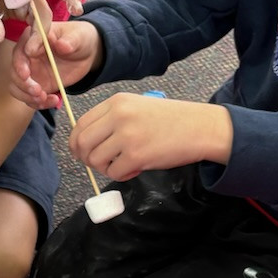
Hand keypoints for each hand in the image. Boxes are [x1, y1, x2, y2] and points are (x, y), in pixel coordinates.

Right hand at [11, 18, 103, 108]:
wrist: (84, 54)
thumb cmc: (79, 38)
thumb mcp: (78, 36)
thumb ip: (70, 40)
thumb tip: (62, 45)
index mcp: (34, 38)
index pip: (21, 49)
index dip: (20, 62)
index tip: (26, 73)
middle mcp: (27, 55)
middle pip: (15, 71)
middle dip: (23, 83)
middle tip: (37, 91)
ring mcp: (30, 72)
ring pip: (17, 87)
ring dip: (27, 96)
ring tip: (43, 99)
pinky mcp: (36, 86)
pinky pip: (30, 98)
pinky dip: (38, 103)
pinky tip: (53, 101)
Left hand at [69, 94, 232, 179]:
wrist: (200, 127)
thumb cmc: (171, 120)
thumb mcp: (137, 107)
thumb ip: (112, 120)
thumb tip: (86, 143)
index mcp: (116, 102)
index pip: (80, 124)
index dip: (77, 142)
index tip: (82, 152)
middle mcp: (118, 116)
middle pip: (82, 143)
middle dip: (86, 158)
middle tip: (100, 163)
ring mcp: (127, 135)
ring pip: (95, 159)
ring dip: (105, 168)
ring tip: (121, 165)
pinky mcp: (137, 155)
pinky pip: (114, 172)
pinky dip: (120, 176)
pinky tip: (134, 170)